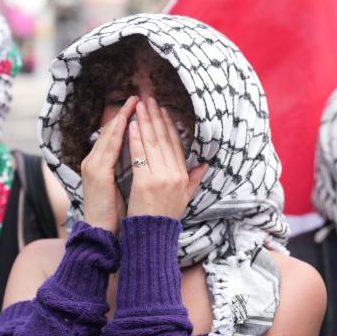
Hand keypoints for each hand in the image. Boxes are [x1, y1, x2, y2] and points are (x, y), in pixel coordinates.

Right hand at [81, 96, 137, 232]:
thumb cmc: (116, 212)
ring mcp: (94, 165)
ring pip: (108, 135)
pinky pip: (108, 148)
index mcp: (102, 163)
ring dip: (122, 117)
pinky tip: (127, 123)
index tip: (142, 107)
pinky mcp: (97, 172)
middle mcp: (95, 160)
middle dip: (126, 113)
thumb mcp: (126, 187)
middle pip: (111, 131)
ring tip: (134, 102)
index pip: (115, 136)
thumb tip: (147, 160)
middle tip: (139, 96)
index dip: (128, 120)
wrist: (102, 232)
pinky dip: (117, 134)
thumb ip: (134, 170)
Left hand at [126, 98, 207, 219]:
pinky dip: (136, 139)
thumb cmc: (165, 218)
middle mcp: (174, 174)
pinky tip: (132, 125)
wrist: (152, 236)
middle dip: (156, 117)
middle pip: (164, 139)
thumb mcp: (185, 198)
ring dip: (145, 122)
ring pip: (152, 143)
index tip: (163, 110)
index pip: (176, 144)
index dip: (169, 126)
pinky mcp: (145, 182)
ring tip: (139, 106)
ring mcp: (160, 177)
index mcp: (183, 176)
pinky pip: (139, 155)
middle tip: (149, 99)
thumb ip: (194, 180)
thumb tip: (204, 165)